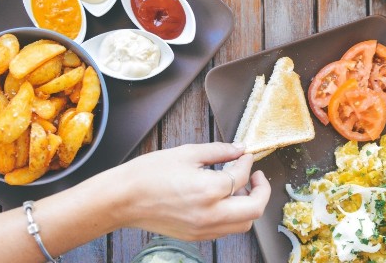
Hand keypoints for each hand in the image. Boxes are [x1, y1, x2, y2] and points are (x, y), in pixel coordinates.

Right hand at [117, 142, 270, 240]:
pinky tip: (223, 200)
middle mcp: (210, 214)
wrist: (123, 198)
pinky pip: (225, 230)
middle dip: (262, 190)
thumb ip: (218, 151)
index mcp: (209, 190)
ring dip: (248, 206)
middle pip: (255, 209)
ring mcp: (204, 229)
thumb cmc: (149, 174)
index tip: (245, 155)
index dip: (247, 163)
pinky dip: (232, 216)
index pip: (241, 177)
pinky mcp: (196, 237)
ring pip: (243, 224)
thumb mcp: (186, 153)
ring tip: (239, 189)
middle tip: (257, 176)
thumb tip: (239, 149)